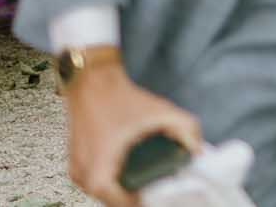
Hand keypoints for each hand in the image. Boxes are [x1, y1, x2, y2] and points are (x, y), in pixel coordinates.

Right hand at [64, 62, 201, 206]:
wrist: (92, 82)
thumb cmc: (121, 98)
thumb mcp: (160, 113)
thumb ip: (186, 129)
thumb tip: (198, 150)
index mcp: (99, 173)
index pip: (124, 205)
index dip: (146, 201)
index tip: (162, 192)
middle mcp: (83, 177)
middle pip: (114, 200)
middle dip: (137, 193)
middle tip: (158, 183)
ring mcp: (77, 171)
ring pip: (106, 192)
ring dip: (125, 186)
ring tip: (147, 175)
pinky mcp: (77, 163)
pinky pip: (99, 180)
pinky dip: (115, 177)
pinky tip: (132, 167)